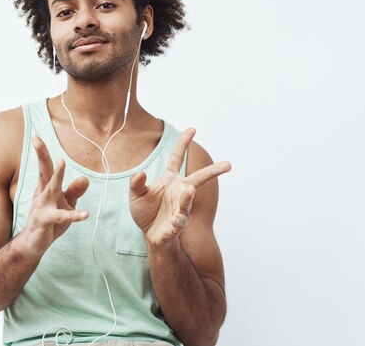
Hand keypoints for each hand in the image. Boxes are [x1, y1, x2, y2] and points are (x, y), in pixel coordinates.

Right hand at [20, 136, 89, 256]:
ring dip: (57, 176)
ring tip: (62, 163)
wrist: (33, 244)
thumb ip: (75, 191)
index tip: (36, 136)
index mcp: (45, 188)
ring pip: (50, 189)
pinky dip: (74, 216)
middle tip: (36, 139)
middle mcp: (41, 194)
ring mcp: (41, 208)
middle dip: (41, 155)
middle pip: (42, 171)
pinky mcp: (45, 222)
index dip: (42, 152)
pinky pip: (60, 217)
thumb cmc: (50, 220)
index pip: (45, 167)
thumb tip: (85, 178)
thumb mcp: (66, 203)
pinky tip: (85, 214)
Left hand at [129, 128, 230, 248]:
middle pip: (199, 178)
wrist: (150, 235)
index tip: (192, 129)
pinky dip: (178, 220)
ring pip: (188, 199)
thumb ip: (136, 183)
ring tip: (190, 190)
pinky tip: (175, 220)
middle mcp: (180, 190)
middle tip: (228, 165)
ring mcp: (181, 206)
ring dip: (188, 195)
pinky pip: (180, 220)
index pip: (178, 158)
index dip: (183, 143)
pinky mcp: (178, 223)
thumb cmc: (145, 212)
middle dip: (214, 171)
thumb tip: (140, 173)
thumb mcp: (136, 195)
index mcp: (170, 179)